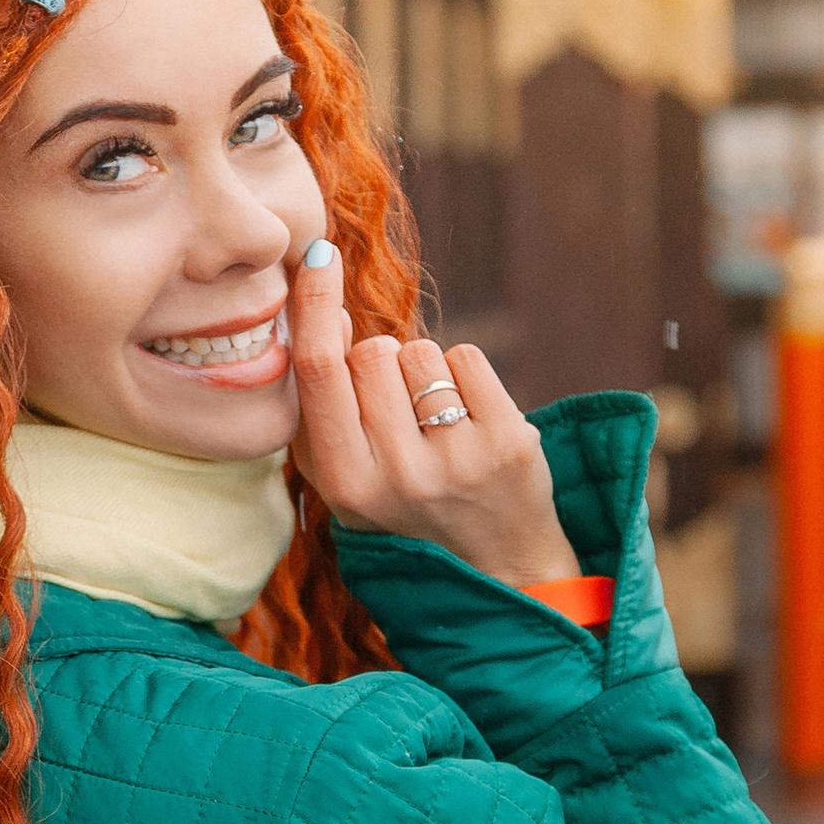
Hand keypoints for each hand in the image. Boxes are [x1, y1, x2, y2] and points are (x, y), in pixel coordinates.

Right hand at [288, 241, 581, 591]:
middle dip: (380, 365)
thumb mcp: (346, 477)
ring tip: (436, 424)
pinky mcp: (509, 441)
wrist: (497, 569)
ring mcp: (457, 459)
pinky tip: (470, 421)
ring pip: (419, 351)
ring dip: (423, 373)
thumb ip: (321, 407)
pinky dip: (466, 378)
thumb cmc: (405, 508)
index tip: (318, 254)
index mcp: (345, 483)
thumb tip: (323, 315)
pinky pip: (467, 358)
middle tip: (398, 415)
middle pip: (371, 352)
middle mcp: (398, 475)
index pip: (320, 371)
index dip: (314, 304)